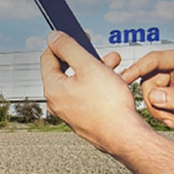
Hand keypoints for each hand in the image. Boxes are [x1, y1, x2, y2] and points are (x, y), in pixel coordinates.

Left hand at [40, 31, 149, 153]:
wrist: (125, 137)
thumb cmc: (108, 105)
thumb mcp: (88, 66)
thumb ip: (68, 47)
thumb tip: (52, 36)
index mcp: (53, 89)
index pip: (48, 58)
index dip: (62, 43)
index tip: (79, 36)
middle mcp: (57, 102)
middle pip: (65, 70)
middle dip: (84, 57)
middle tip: (101, 52)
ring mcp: (70, 113)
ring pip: (79, 83)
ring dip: (95, 69)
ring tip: (114, 64)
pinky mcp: (83, 120)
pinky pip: (86, 96)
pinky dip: (97, 85)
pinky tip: (114, 82)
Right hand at [120, 48, 173, 132]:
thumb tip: (152, 98)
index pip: (154, 60)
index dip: (135, 69)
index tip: (121, 81)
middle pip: (151, 81)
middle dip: (157, 105)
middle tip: (170, 123)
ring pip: (157, 94)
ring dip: (165, 113)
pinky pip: (167, 101)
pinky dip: (172, 114)